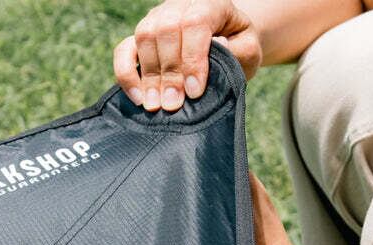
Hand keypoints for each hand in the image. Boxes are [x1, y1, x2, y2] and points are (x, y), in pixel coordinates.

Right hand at [113, 0, 261, 112]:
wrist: (225, 43)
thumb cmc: (237, 50)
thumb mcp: (248, 52)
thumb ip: (237, 52)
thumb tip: (216, 48)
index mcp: (210, 4)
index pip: (195, 23)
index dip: (192, 58)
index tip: (194, 91)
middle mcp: (180, 6)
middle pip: (165, 30)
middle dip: (168, 71)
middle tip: (173, 104)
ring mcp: (157, 18)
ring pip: (143, 37)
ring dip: (148, 75)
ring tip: (156, 106)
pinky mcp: (142, 37)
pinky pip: (124, 49)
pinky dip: (126, 74)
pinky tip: (138, 98)